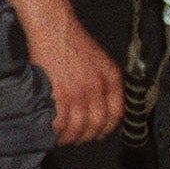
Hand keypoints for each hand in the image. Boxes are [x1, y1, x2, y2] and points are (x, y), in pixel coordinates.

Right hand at [21, 9, 122, 144]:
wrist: (56, 29)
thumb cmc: (76, 43)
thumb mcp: (102, 61)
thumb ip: (106, 83)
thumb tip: (103, 106)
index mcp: (112, 79)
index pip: (116, 114)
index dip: (107, 128)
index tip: (99, 133)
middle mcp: (98, 88)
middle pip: (97, 124)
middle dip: (88, 136)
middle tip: (78, 139)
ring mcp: (78, 92)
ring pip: (78, 127)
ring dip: (71, 138)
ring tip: (64, 139)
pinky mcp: (59, 93)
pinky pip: (60, 122)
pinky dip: (57, 132)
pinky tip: (53, 132)